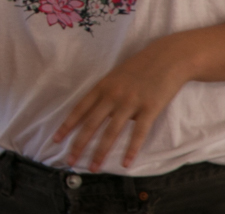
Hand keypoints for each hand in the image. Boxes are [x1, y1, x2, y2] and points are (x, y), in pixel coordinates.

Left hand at [54, 39, 189, 171]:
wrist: (168, 57)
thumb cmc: (140, 67)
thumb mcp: (116, 76)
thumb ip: (105, 94)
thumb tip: (97, 114)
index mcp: (102, 87)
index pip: (79, 109)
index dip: (67, 126)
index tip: (56, 139)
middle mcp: (112, 95)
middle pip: (91, 124)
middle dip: (79, 144)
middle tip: (70, 161)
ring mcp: (131, 102)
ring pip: (111, 132)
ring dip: (101, 152)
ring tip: (94, 167)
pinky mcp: (150, 108)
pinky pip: (138, 133)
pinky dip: (131, 149)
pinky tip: (126, 163)